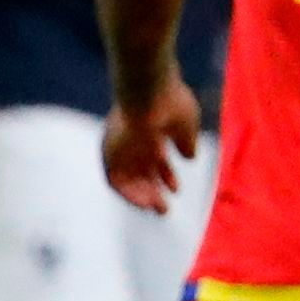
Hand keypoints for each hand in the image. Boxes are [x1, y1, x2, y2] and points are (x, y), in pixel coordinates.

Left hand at [101, 76, 200, 211]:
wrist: (148, 91)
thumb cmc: (170, 101)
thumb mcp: (186, 123)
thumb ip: (186, 140)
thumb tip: (189, 157)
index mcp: (148, 129)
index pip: (153, 158)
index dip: (165, 175)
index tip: (176, 189)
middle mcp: (130, 140)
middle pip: (138, 171)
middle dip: (152, 190)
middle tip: (164, 209)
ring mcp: (119, 146)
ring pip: (126, 178)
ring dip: (141, 196)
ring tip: (158, 209)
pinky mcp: (110, 152)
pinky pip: (114, 181)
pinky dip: (128, 193)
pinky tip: (145, 203)